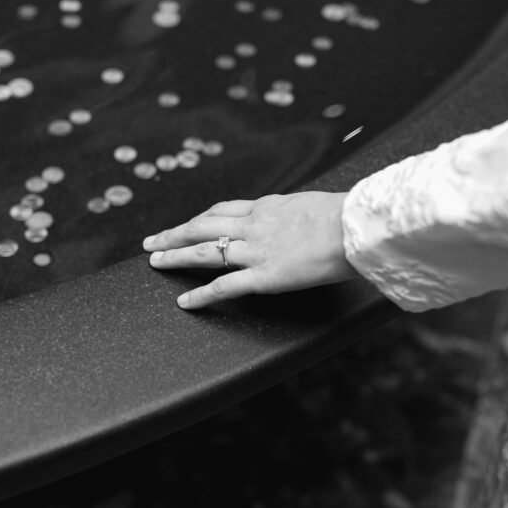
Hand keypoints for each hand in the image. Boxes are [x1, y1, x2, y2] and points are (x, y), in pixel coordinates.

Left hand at [142, 191, 357, 308]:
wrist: (354, 226)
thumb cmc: (348, 215)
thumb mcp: (319, 205)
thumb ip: (303, 214)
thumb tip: (309, 217)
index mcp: (269, 207)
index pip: (225, 210)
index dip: (202, 218)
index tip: (189, 224)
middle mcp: (255, 225)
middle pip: (203, 226)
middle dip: (175, 234)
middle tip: (153, 241)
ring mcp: (256, 250)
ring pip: (205, 251)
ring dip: (176, 256)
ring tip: (155, 263)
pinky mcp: (264, 276)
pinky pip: (224, 286)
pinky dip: (201, 295)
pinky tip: (184, 302)